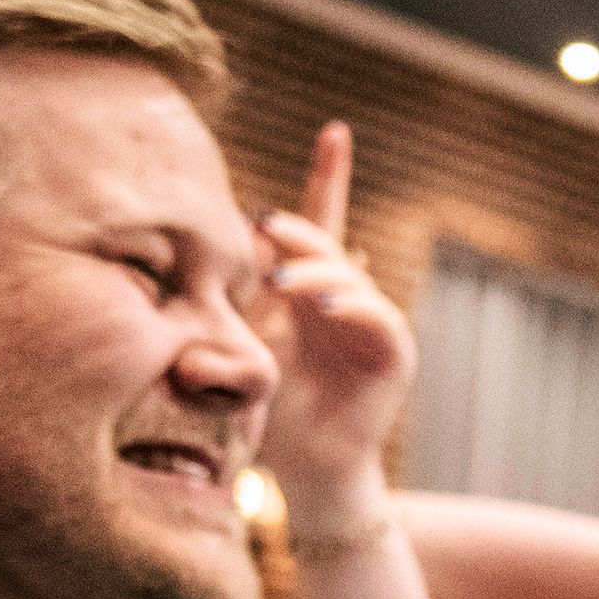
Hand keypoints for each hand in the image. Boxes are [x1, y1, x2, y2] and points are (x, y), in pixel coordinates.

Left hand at [252, 123, 414, 536]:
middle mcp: (346, 299)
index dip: (329, 176)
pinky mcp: (392, 354)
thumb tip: (205, 252)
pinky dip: (355, 308)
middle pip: (327, 245)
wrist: (305, 468)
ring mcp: (373, 325)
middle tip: (262, 225)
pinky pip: (379, 318)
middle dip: (300, 232)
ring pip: (349, 278)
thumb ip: (235, 299)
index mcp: (310, 289)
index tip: (335, 129)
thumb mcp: (242, 342)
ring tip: (282, 281)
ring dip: (317, 274)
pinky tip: (327, 307)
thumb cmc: (269, 409)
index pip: (322, 222)